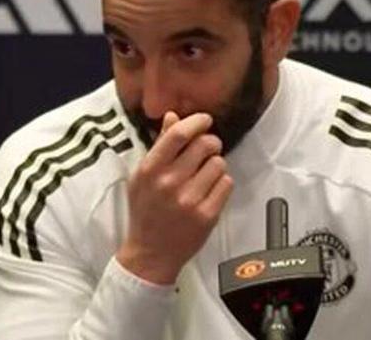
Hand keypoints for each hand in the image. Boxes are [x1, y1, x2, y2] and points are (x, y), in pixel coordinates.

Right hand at [116, 111, 232, 284]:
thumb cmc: (146, 211)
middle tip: (208, 150)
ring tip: (205, 176)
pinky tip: (210, 190)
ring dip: (216, 165)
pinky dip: (222, 183)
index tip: (205, 120)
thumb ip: (159, 145)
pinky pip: (227, 183)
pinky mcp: (207, 215)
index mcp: (150, 170)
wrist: (150, 253)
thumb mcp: (143, 176)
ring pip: (219, 163)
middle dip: (211, 143)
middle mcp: (169, 183)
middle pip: (205, 144)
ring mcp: (189, 200)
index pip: (178, 134)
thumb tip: (173, 117)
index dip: (196, 121)